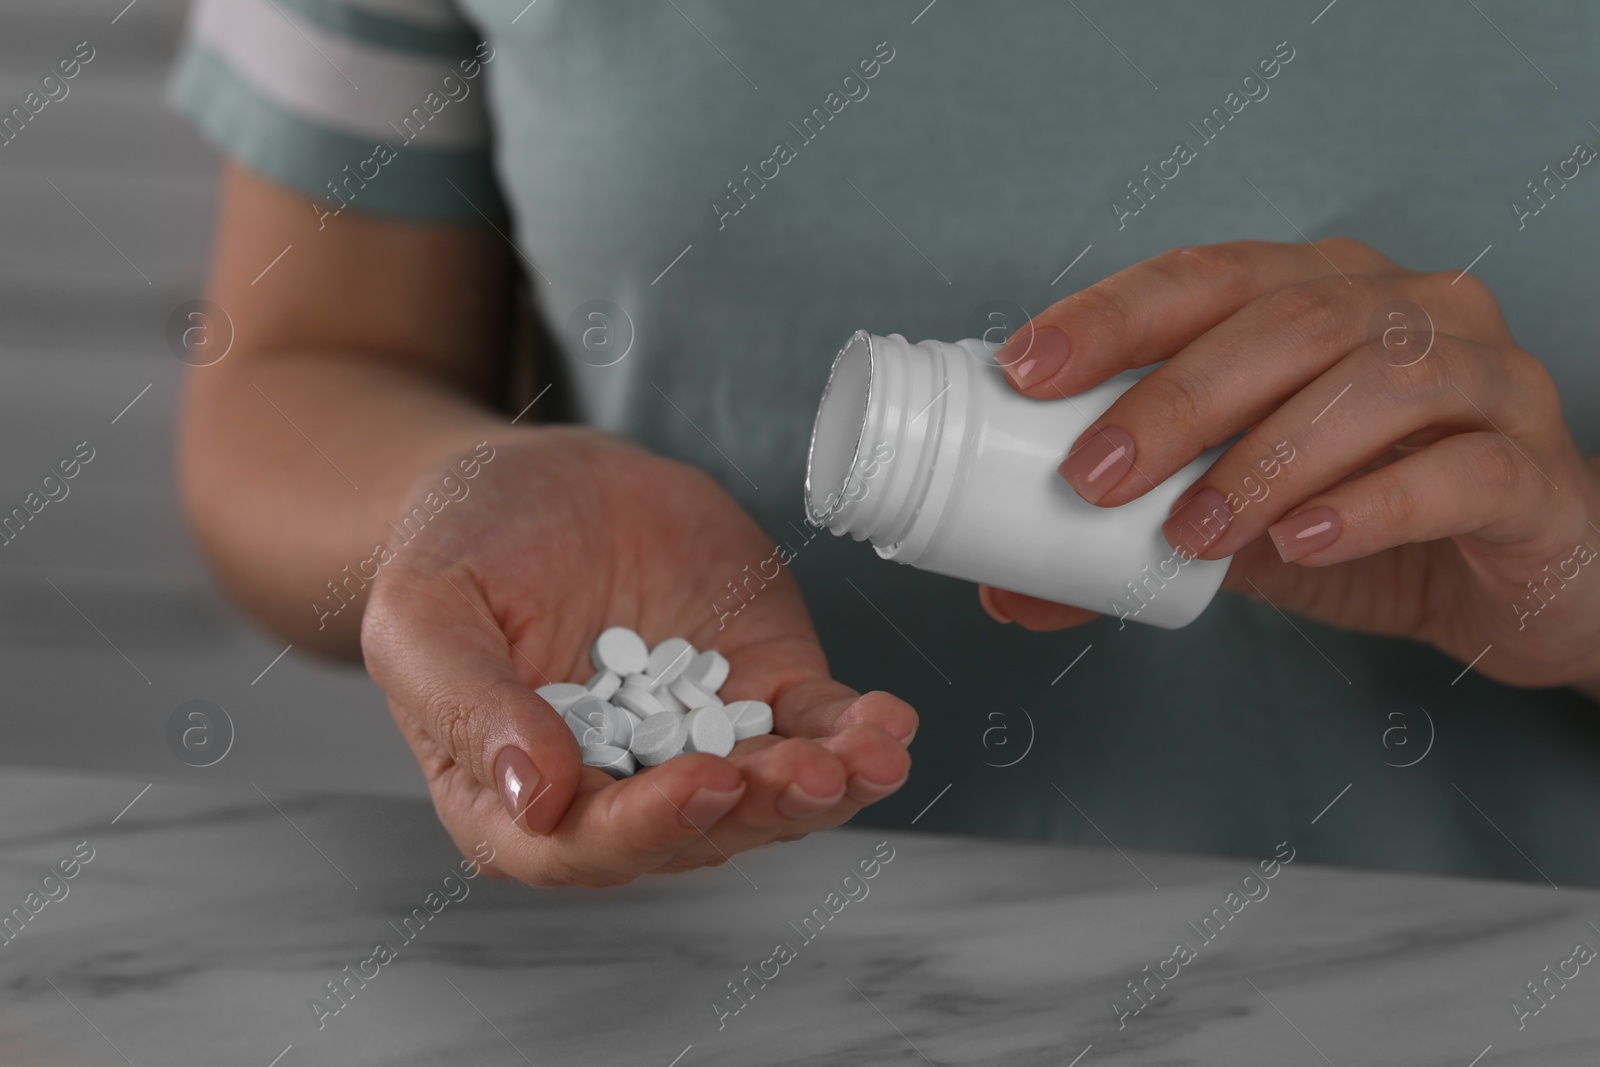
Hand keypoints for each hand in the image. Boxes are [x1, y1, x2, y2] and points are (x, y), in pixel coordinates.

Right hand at [361, 428, 915, 885]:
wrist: (544, 477)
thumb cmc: (464, 545)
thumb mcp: (425, 611)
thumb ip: (467, 706)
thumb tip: (536, 798)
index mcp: (517, 797)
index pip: (579, 845)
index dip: (644, 828)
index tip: (701, 783)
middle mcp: (615, 789)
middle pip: (691, 833)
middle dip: (755, 811)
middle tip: (804, 775)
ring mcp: (696, 743)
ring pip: (765, 793)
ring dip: (822, 787)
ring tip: (866, 756)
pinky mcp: (760, 691)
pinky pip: (812, 726)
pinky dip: (853, 733)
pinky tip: (886, 725)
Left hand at [980, 238, 1599, 689]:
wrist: (1522, 580)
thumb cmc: (1370, 519)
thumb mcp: (1238, 525)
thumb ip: (1134, 540)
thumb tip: (1011, 587)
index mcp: (1321, 292)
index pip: (1204, 278)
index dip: (1113, 316)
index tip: (1029, 369)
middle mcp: (1407, 310)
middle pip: (1282, 322)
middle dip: (1171, 398)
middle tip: (1091, 478)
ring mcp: (1486, 378)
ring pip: (1374, 382)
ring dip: (1261, 459)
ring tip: (1186, 533)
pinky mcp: (1534, 466)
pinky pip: (1460, 469)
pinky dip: (1369, 505)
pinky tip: (1300, 542)